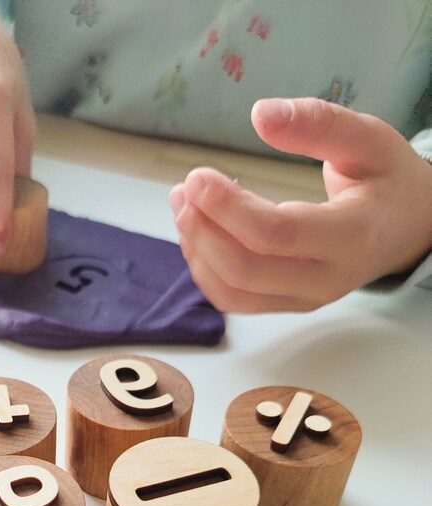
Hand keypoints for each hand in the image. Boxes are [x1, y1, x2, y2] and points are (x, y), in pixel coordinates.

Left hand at [169, 98, 431, 312]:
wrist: (408, 228)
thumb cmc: (386, 179)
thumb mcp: (368, 139)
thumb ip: (319, 123)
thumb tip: (260, 114)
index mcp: (352, 236)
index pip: (276, 234)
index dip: (227, 208)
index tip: (197, 177)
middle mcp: (327, 278)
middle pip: (246, 270)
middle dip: (204, 231)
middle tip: (184, 191)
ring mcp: (306, 298)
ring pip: (234, 292)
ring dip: (197, 252)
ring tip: (184, 206)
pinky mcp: (287, 303)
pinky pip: (235, 300)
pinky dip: (206, 269)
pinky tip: (198, 232)